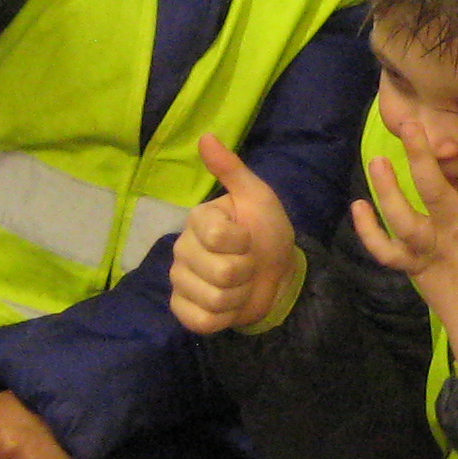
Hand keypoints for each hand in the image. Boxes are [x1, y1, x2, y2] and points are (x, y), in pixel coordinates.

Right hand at [172, 134, 297, 333]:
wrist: (277, 272)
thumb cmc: (267, 231)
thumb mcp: (258, 197)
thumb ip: (232, 170)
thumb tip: (206, 136)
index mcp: (198, 220)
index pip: (217, 237)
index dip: (242, 242)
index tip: (248, 237)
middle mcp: (182, 249)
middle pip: (219, 273)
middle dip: (246, 272)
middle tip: (248, 263)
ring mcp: (180, 282)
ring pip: (214, 299)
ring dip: (238, 295)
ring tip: (241, 283)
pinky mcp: (183, 310)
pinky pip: (202, 321)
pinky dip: (224, 317)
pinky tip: (229, 304)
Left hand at [353, 106, 457, 366]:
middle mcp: (453, 236)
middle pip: (433, 190)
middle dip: (421, 155)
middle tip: (409, 123)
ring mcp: (428, 254)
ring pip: (402, 219)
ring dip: (387, 190)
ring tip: (376, 160)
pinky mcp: (413, 269)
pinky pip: (386, 252)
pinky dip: (369, 232)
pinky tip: (358, 206)